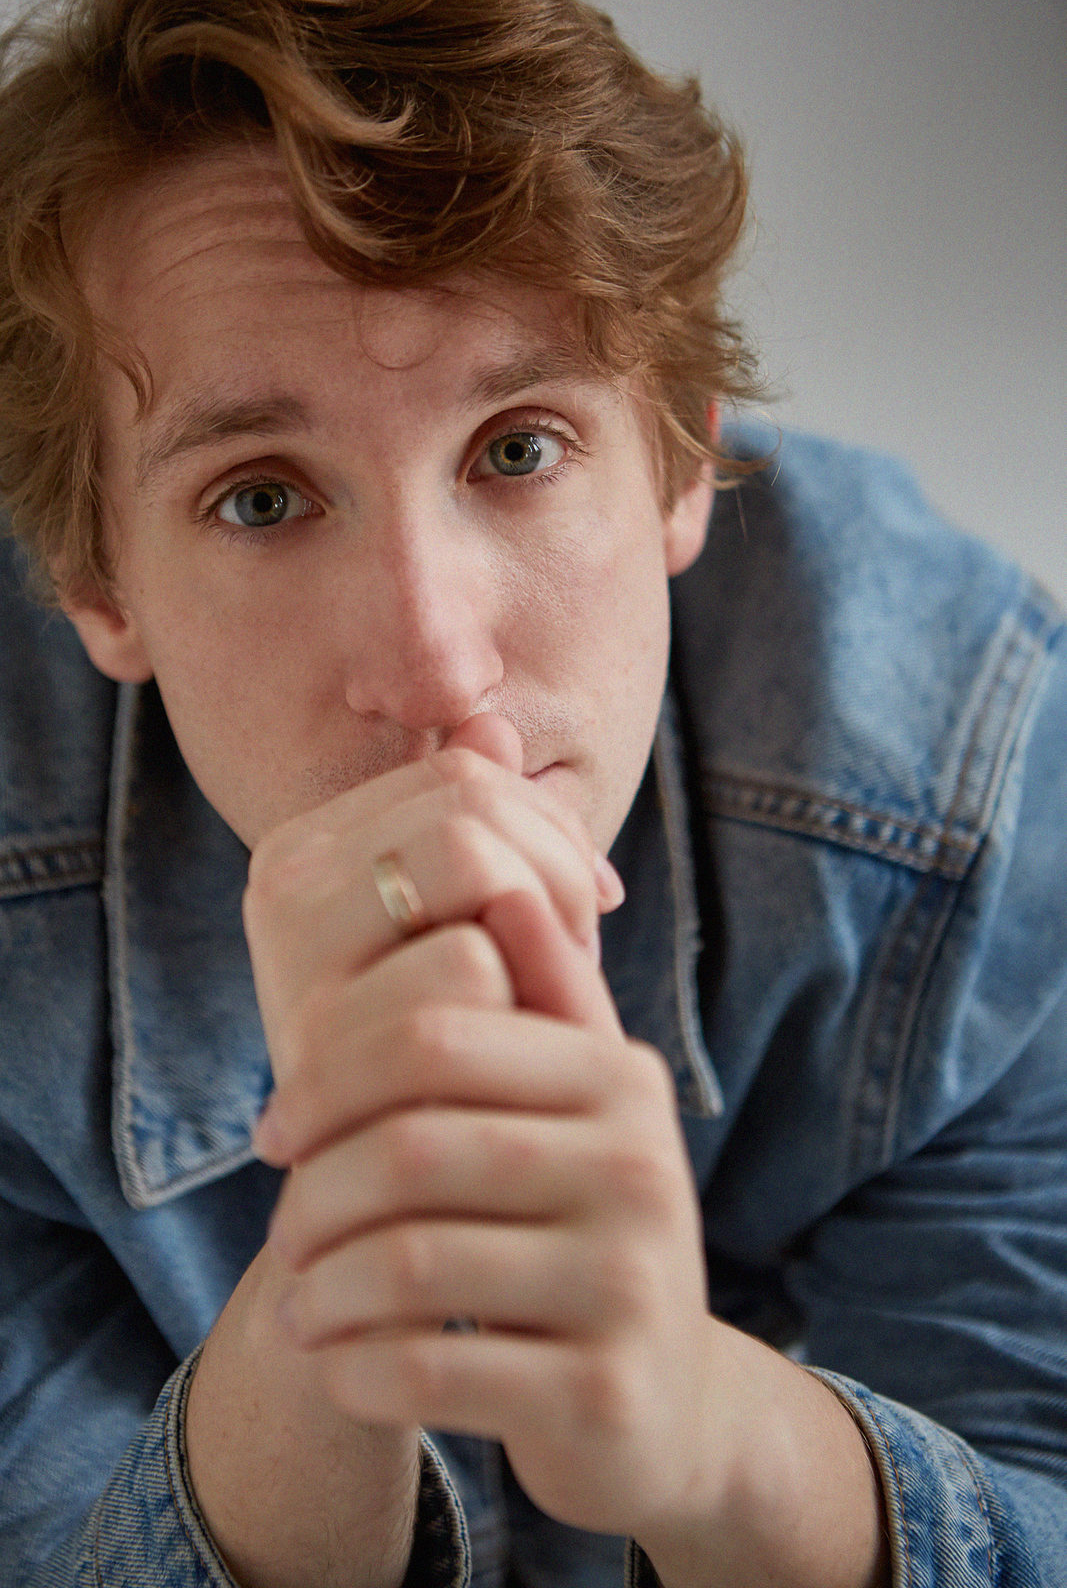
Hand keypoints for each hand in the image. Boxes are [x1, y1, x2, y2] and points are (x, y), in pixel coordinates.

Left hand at [250, 719, 715, 1542]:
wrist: (650, 1399)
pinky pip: (431, 1372)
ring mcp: (635, 1279)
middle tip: (278, 1224)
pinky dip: (354, 1370)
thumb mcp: (554, 1097)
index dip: (328, 1072)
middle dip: (316, 1187)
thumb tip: (482, 762)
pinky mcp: (608, 1391)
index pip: (434, 1028)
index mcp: (618, 1069)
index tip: (277, 1130)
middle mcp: (646, 1160)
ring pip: (412, 1262)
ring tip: (298, 1300)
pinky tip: (337, 1365)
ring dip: (324, 1284)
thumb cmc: (566, 1222)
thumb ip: (521, 969)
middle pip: (413, 1142)